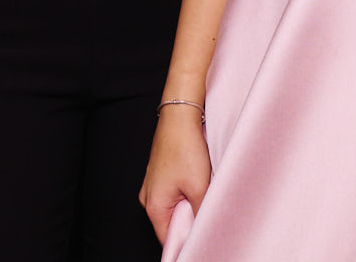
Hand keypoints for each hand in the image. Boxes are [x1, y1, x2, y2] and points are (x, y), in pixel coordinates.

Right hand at [138, 104, 209, 241]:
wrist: (180, 115)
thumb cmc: (184, 147)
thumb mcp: (199, 186)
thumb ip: (200, 213)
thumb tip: (203, 228)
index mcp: (153, 206)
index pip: (168, 238)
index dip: (186, 240)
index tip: (202, 235)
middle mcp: (149, 197)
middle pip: (171, 223)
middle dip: (190, 220)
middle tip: (207, 209)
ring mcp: (153, 185)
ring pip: (174, 206)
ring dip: (190, 204)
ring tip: (203, 190)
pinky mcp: (161, 174)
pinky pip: (174, 192)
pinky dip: (187, 191)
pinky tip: (198, 180)